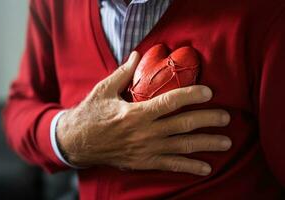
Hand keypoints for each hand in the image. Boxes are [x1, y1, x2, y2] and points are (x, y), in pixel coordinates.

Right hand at [56, 51, 231, 175]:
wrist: (76, 143)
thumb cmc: (91, 114)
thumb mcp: (104, 90)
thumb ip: (123, 73)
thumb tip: (136, 55)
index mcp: (136, 112)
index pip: (170, 101)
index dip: (192, 95)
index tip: (209, 92)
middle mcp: (145, 132)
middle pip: (183, 124)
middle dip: (208, 120)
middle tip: (226, 117)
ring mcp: (146, 149)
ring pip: (182, 147)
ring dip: (206, 144)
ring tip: (226, 143)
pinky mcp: (143, 162)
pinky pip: (170, 166)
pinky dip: (189, 167)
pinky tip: (205, 168)